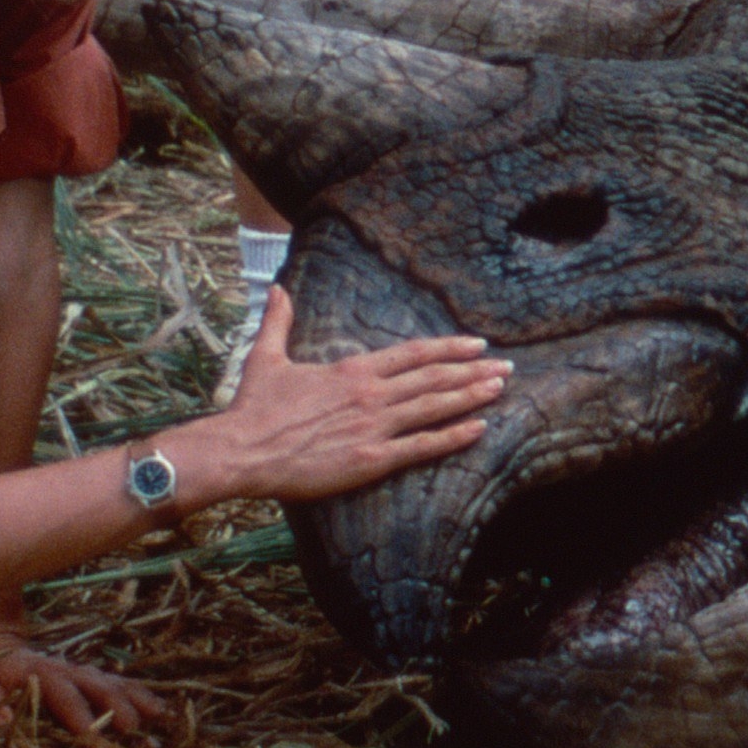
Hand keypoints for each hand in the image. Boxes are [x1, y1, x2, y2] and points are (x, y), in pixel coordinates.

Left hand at [0, 615, 170, 739]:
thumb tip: (3, 724)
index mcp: (36, 672)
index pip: (59, 691)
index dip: (75, 711)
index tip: (88, 733)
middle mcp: (65, 669)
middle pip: (95, 684)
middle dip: (114, 705)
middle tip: (130, 727)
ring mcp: (81, 672)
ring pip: (113, 682)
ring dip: (134, 699)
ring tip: (156, 716)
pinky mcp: (90, 678)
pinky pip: (120, 683)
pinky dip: (140, 695)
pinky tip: (160, 710)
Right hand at [170, 289, 505, 506]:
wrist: (240, 450)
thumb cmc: (254, 408)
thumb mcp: (266, 357)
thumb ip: (278, 321)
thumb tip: (277, 288)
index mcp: (352, 369)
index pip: (412, 354)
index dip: (448, 348)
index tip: (477, 344)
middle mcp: (370, 394)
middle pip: (433, 378)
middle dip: (473, 371)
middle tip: (507, 367)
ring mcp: (374, 427)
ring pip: (434, 407)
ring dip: (471, 396)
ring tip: (500, 388)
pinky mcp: (370, 459)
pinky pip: (421, 447)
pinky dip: (452, 437)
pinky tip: (478, 429)